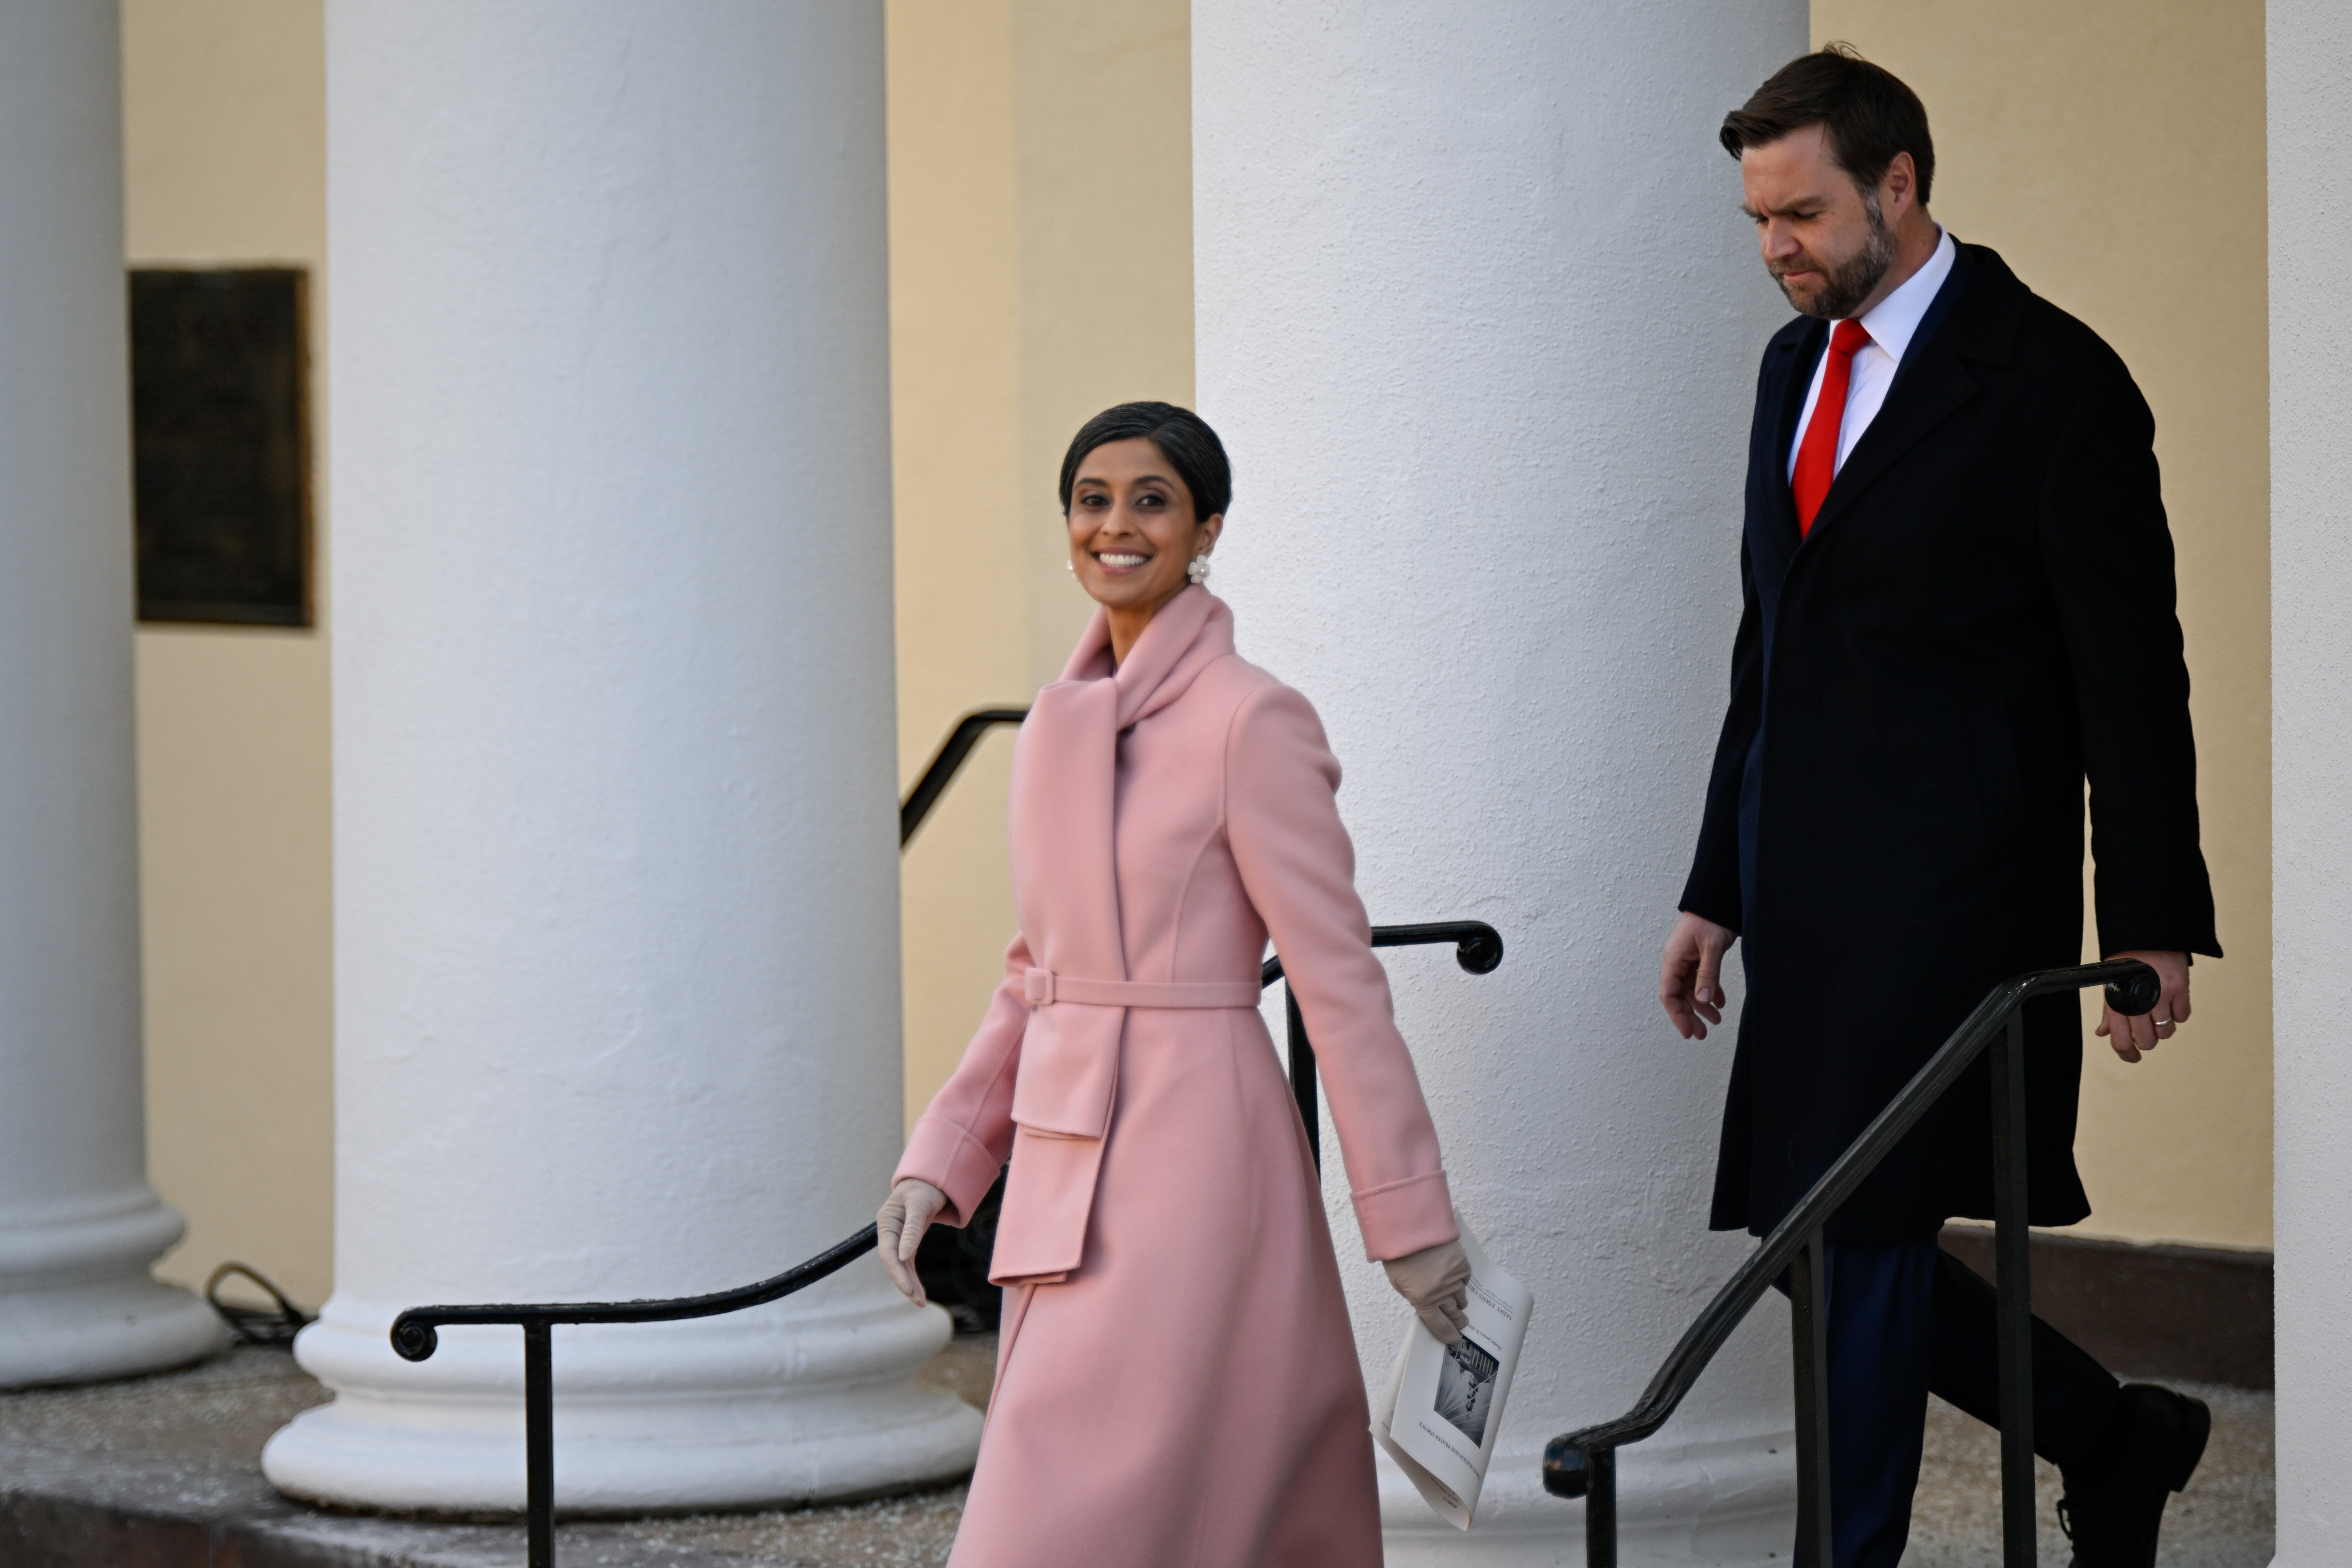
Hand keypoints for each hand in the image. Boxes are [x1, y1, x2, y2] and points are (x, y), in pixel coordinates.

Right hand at [876, 1178, 946, 1305]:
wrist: (933, 1179)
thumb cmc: (925, 1188)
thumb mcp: (920, 1205)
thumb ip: (912, 1229)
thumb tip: (904, 1257)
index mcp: (887, 1222)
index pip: (888, 1253)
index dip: (896, 1272)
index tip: (908, 1289)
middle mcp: (889, 1232)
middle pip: (893, 1263)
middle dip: (904, 1283)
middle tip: (918, 1301)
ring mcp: (898, 1238)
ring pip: (901, 1266)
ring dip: (909, 1284)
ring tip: (920, 1302)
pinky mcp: (908, 1242)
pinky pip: (908, 1263)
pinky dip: (912, 1276)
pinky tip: (918, 1291)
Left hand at [1383, 1238, 1470, 1344]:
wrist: (1410, 1228)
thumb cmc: (1398, 1254)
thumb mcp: (1397, 1282)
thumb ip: (1413, 1296)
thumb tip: (1425, 1302)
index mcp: (1422, 1300)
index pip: (1438, 1325)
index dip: (1448, 1334)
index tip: (1454, 1339)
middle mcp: (1441, 1293)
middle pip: (1454, 1314)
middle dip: (1458, 1321)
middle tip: (1461, 1324)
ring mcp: (1453, 1279)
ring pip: (1461, 1297)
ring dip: (1459, 1303)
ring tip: (1460, 1305)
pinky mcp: (1461, 1264)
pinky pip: (1465, 1279)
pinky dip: (1462, 1282)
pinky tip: (1457, 1281)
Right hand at [1660, 910, 1737, 1039]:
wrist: (1718, 897)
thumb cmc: (1710, 917)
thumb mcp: (1711, 947)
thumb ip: (1707, 974)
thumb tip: (1702, 1000)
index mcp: (1673, 959)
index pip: (1669, 994)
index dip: (1677, 1015)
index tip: (1687, 1032)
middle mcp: (1677, 961)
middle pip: (1679, 995)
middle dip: (1689, 1016)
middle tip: (1702, 1034)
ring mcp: (1687, 959)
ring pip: (1691, 989)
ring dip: (1701, 1006)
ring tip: (1715, 1021)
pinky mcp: (1699, 956)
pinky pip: (1701, 979)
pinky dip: (1710, 991)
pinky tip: (1720, 1003)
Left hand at [2095, 950, 2189, 1063]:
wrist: (2146, 936)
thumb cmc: (2126, 962)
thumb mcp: (2111, 985)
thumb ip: (2109, 1012)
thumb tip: (2103, 1033)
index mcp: (2117, 1003)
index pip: (2121, 1042)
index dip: (2128, 1055)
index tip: (2133, 1058)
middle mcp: (2138, 1003)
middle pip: (2147, 1042)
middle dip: (2148, 1041)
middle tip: (2148, 1031)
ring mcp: (2160, 996)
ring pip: (2166, 1032)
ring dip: (2164, 1028)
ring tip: (2159, 1013)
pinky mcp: (2179, 989)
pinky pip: (2183, 1016)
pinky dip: (2178, 1014)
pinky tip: (2171, 1003)